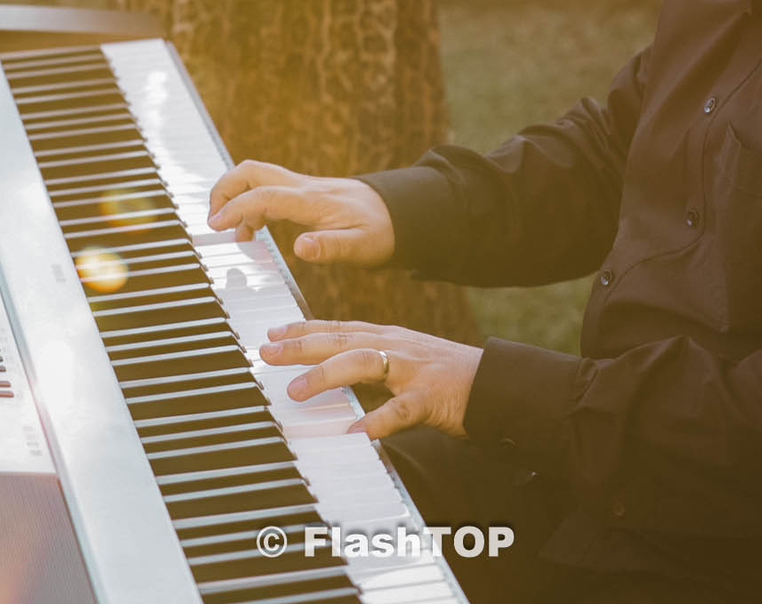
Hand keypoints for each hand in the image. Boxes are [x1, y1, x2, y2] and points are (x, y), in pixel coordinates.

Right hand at [207, 160, 395, 265]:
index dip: (236, 208)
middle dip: (224, 188)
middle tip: (212, 219)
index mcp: (312, 200)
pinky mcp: (303, 195)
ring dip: (235, 196)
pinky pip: (267, 190)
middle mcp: (303, 188)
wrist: (399, 212)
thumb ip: (330, 247)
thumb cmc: (381, 230)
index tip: (216, 225)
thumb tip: (299, 248)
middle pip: (252, 171)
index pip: (264, 195)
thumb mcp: (361, 246)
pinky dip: (250, 205)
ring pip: (257, 178)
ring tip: (227, 230)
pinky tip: (250, 231)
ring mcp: (302, 188)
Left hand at [260, 317, 482, 439]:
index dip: (303, 328)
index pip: (338, 328)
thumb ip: (372, 363)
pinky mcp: (430, 398)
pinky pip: (400, 410)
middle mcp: (396, 347)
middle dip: (301, 344)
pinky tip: (356, 433)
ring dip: (327, 375)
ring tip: (297, 390)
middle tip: (266, 350)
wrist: (495, 384)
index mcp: (388, 338)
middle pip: (342, 339)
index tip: (271, 332)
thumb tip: (332, 371)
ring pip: (364, 364)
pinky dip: (377, 420)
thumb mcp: (405, 361)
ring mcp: (413, 370)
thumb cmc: (447, 377)